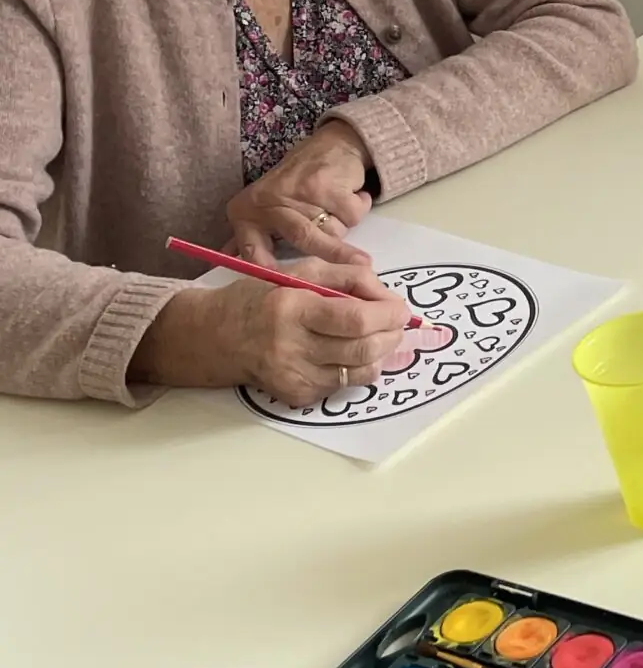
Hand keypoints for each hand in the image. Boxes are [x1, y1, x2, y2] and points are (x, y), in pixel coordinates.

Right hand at [133, 258, 412, 404]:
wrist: (214, 337)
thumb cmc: (260, 297)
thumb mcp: (299, 271)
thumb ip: (346, 276)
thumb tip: (385, 294)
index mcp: (292, 309)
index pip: (355, 319)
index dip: (388, 315)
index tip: (401, 308)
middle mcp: (291, 347)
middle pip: (362, 349)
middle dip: (392, 335)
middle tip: (398, 324)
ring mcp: (293, 376)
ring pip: (359, 372)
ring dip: (382, 354)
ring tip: (382, 337)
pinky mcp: (295, 396)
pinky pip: (342, 385)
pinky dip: (357, 369)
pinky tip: (352, 353)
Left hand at [227, 121, 371, 260]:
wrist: (331, 144)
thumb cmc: (295, 184)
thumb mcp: (264, 209)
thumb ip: (251, 240)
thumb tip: (231, 264)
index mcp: (246, 212)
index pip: (252, 252)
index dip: (269, 274)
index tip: (290, 289)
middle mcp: (269, 201)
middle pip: (303, 240)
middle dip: (333, 256)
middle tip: (358, 269)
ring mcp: (299, 192)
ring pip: (333, 232)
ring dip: (343, 225)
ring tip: (337, 207)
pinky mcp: (329, 184)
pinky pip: (352, 216)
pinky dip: (359, 208)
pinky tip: (350, 194)